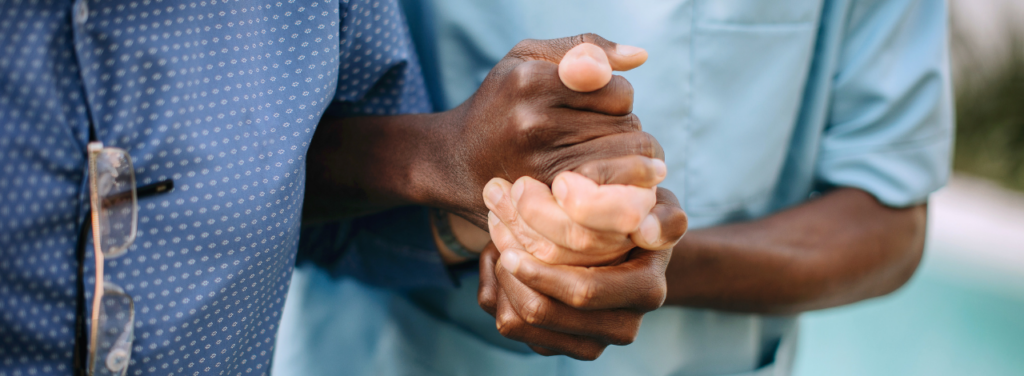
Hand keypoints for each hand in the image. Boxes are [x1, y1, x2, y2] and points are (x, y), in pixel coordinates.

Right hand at [427, 34, 660, 226]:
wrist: (453, 162)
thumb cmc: (500, 103)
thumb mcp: (528, 58)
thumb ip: (584, 47)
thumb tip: (641, 55)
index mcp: (531, 81)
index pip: (619, 91)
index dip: (617, 98)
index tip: (599, 105)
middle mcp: (533, 124)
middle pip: (627, 129)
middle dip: (625, 132)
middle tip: (600, 135)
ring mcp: (539, 167)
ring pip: (625, 164)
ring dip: (626, 163)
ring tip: (602, 157)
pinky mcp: (546, 203)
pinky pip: (612, 195)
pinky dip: (618, 190)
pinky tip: (605, 183)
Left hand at [479, 157, 686, 358]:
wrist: (627, 251)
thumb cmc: (636, 219)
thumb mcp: (659, 208)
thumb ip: (664, 217)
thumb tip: (649, 232)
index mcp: (645, 291)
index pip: (583, 292)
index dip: (541, 271)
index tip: (510, 244)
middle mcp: (621, 326)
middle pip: (543, 312)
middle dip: (510, 274)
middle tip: (495, 236)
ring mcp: (589, 342)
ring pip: (519, 324)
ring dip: (500, 282)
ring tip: (499, 246)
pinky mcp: (559, 347)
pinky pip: (511, 326)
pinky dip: (496, 293)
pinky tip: (501, 263)